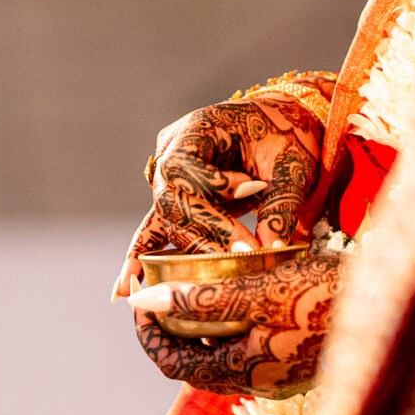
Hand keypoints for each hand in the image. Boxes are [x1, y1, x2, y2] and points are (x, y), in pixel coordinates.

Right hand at [113, 75, 334, 295]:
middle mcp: (171, 151)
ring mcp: (168, 176)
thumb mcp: (291, 165)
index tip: (253, 204)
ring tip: (212, 277)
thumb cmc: (288, 136)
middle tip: (243, 258)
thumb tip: (272, 251)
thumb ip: (280, 205)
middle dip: (206, 234)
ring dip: (191, 250)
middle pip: (171, 200)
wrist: (283, 127)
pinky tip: (122, 287)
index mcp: (197, 128)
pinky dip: (141, 257)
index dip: (212, 191)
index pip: (183, 166)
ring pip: (166, 221)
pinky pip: (154, 230)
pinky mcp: (175, 199)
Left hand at [132, 254, 342, 397]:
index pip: (174, 365)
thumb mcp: (260, 291)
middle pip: (196, 361)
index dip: (149, 333)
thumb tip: (142, 301)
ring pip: (225, 351)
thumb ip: (201, 299)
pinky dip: (235, 320)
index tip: (139, 297)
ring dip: (204, 321)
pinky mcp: (300, 356)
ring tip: (198, 282)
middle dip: (174, 325)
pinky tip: (242, 288)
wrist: (400, 305)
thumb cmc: (329, 297)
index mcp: (245, 372)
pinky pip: (252, 343)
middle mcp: (261, 380)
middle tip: (163, 285)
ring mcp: (282, 371)